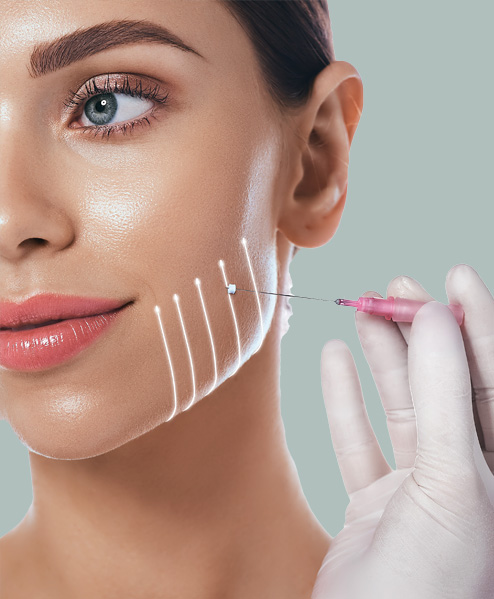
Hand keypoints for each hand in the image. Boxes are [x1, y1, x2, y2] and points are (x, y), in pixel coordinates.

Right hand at [311, 264, 493, 598]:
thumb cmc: (429, 586)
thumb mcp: (450, 482)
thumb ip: (441, 396)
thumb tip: (432, 319)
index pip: (493, 377)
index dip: (476, 323)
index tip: (454, 276)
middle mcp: (463, 473)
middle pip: (443, 384)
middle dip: (420, 333)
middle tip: (393, 287)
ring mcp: (416, 488)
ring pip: (400, 405)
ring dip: (380, 358)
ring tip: (361, 311)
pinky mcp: (373, 502)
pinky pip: (357, 438)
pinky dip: (343, 399)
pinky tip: (333, 361)